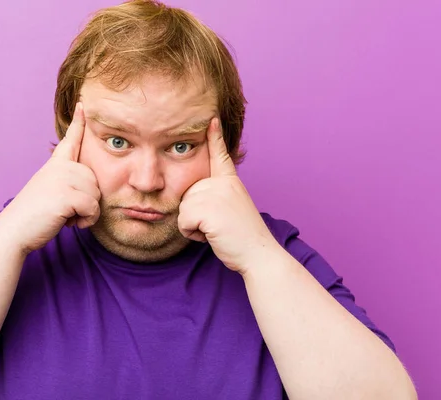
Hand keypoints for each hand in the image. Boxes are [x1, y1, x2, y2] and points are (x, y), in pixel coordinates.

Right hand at [0, 102, 100, 252]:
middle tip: (64, 210)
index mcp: (55, 164)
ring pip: (96, 195)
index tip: (83, 104)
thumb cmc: (34, 216)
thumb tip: (90, 186)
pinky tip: (69, 223)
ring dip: (86, 213)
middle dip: (86, 202)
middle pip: (95, 181)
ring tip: (64, 216)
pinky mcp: (67, 194)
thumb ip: (68, 183)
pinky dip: (86, 220)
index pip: (70, 140)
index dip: (79, 123)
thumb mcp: (50, 191)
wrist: (14, 231)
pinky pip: (93, 207)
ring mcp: (63, 178)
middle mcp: (60, 167)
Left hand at [178, 118, 279, 275]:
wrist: (258, 254)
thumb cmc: (242, 238)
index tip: (212, 119)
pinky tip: (211, 235)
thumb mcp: (231, 208)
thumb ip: (215, 197)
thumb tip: (193, 196)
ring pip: (183, 208)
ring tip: (216, 230)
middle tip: (219, 225)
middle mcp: (223, 183)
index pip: (221, 156)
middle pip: (187, 194)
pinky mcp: (207, 208)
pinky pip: (183, 221)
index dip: (215, 137)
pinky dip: (192, 234)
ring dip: (193, 226)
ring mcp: (216, 194)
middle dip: (195, 215)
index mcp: (230, 182)